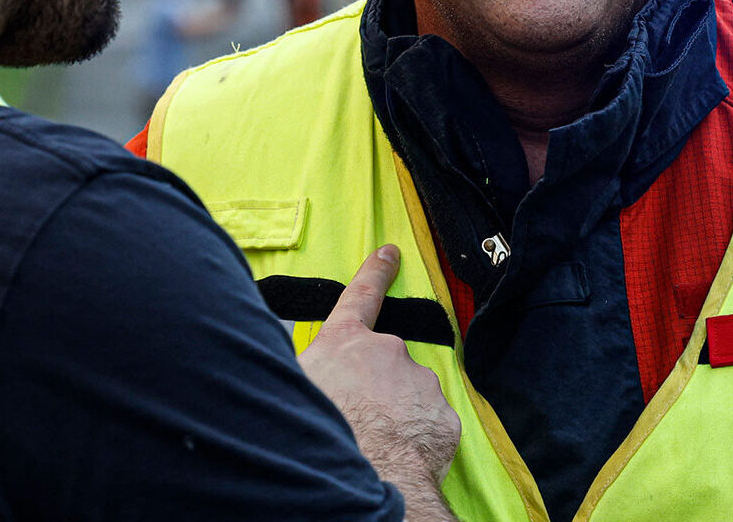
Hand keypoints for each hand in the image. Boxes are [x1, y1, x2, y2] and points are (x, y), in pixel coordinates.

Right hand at [300, 245, 460, 518]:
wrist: (363, 481)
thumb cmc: (319, 438)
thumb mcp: (291, 389)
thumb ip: (307, 368)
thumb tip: (308, 366)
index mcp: (344, 344)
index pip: (359, 297)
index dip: (374, 273)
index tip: (390, 253)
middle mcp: (387, 352)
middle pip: (379, 363)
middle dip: (370, 386)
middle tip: (353, 419)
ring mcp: (419, 381)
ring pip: (404, 394)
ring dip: (391, 414)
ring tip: (371, 443)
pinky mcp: (441, 413)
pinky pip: (425, 422)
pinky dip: (413, 436)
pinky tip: (395, 455)